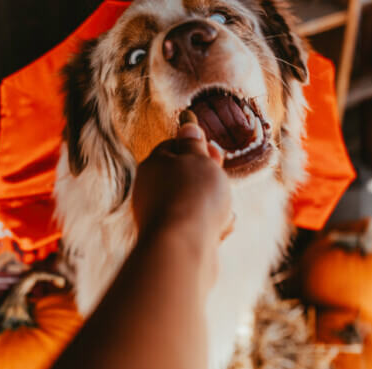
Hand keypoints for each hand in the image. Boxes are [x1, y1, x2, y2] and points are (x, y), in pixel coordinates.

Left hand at [130, 121, 232, 242]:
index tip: (215, 154)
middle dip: (209, 180)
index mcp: (152, 165)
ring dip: (213, 206)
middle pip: (185, 177)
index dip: (196, 148)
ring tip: (222, 212)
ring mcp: (159, 217)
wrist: (184, 247)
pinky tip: (218, 232)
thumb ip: (194, 143)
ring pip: (194, 204)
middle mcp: (150, 190)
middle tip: (220, 182)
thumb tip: (186, 124)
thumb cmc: (193, 195)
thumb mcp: (199, 158)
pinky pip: (196, 227)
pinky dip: (209, 228)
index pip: (172, 148)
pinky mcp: (172, 239)